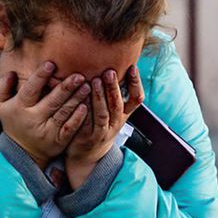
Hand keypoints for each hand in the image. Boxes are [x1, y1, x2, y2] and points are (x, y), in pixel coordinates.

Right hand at [0, 61, 90, 168]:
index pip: (30, 89)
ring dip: (76, 99)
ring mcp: (47, 131)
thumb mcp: (1, 105)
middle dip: (66, 87)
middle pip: (52, 101)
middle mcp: (34, 119)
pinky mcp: (59, 141)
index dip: (40, 77)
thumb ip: (3, 87)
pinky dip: (78, 117)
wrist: (22, 152)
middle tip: (79, 75)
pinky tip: (85, 106)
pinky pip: (70, 128)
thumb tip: (11, 72)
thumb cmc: (14, 121)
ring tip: (86, 86)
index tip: (50, 64)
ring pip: (64, 112)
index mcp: (20, 107)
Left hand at [65, 64, 143, 187]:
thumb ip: (113, 92)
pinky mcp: (89, 137)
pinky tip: (81, 98)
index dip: (136, 83)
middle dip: (114, 87)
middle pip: (118, 104)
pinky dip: (86, 110)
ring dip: (100, 96)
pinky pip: (88, 123)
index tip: (132, 67)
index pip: (136, 98)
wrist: (88, 154)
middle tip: (110, 71)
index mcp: (124, 114)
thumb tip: (114, 63)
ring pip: (104, 113)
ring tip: (95, 80)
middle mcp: (116, 123)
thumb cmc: (98, 124)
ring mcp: (103, 131)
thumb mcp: (111, 111)